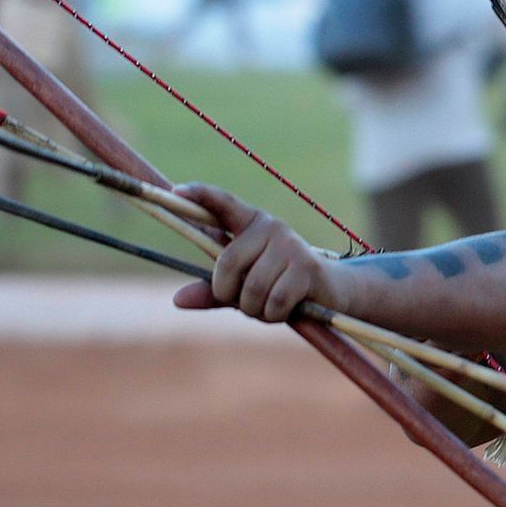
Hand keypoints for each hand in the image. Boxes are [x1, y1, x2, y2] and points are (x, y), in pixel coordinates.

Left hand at [171, 183, 336, 321]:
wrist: (331, 292)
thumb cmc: (279, 285)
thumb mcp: (243, 286)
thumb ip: (212, 291)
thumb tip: (178, 300)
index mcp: (251, 224)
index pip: (222, 203)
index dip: (199, 195)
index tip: (174, 191)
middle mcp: (271, 226)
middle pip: (228, 263)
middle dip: (229, 294)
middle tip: (245, 302)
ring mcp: (290, 245)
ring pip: (251, 288)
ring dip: (254, 309)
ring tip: (269, 306)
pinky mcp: (306, 267)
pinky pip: (274, 302)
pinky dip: (273, 315)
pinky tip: (286, 310)